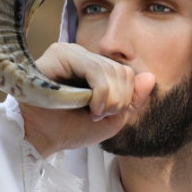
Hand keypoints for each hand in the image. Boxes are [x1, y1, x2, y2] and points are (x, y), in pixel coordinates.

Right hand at [18, 43, 155, 157]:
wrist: (41, 138)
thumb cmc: (70, 129)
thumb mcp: (112, 119)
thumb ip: (132, 100)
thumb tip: (150, 77)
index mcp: (93, 68)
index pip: (126, 72)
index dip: (125, 97)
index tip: (105, 115)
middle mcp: (82, 56)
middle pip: (122, 70)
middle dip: (118, 99)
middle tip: (99, 115)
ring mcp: (70, 52)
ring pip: (111, 70)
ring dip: (109, 98)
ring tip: (92, 113)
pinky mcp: (59, 54)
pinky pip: (94, 68)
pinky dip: (100, 92)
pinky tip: (88, 106)